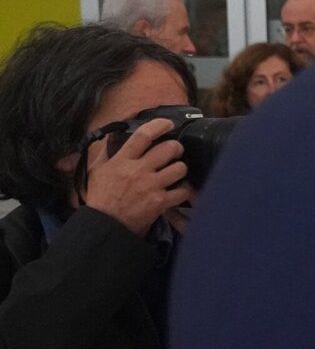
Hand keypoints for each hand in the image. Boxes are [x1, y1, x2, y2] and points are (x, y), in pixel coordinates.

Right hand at [79, 119, 190, 236]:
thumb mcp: (96, 171)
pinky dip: (184, 190)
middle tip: (175, 151)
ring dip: (181, 168)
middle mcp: (138, 171)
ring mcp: (151, 186)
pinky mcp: (160, 202)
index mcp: (122, 161)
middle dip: (176, 147)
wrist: (104, 224)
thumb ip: (105, 152)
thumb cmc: (100, 197)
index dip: (159, 125)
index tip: (168, 124)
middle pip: (168, 149)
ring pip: (179, 168)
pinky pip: (183, 191)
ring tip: (176, 171)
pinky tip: (179, 190)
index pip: (142, 136)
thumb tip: (112, 136)